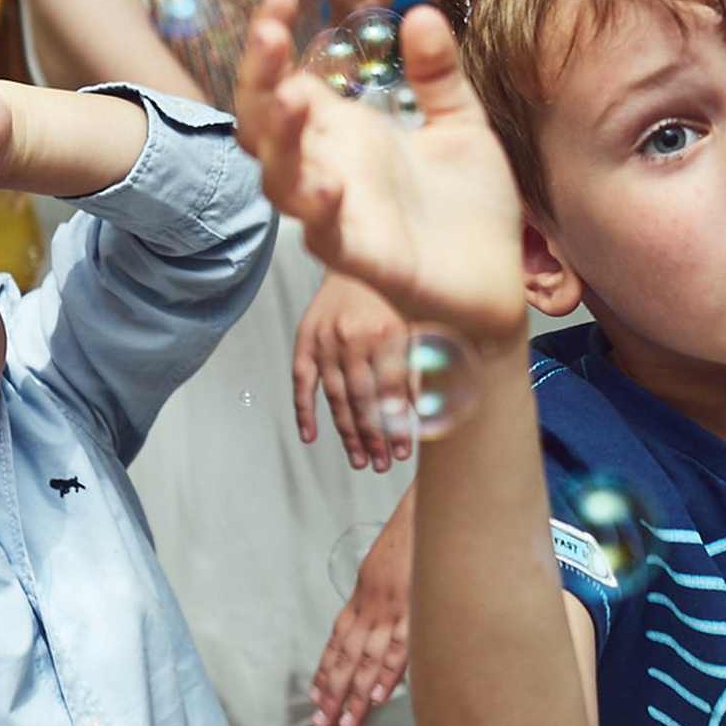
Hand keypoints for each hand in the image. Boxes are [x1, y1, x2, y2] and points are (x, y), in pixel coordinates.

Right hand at [235, 0, 527, 348]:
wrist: (499, 281)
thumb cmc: (471, 206)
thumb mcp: (461, 124)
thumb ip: (438, 74)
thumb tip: (421, 13)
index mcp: (347, 135)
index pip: (286, 81)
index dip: (271, 40)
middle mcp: (331, 171)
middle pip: (263, 125)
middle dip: (256, 78)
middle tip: (268, 32)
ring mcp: (342, 217)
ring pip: (280, 181)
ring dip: (278, 140)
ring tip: (290, 97)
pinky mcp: (366, 261)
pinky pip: (326, 238)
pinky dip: (320, 213)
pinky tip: (329, 186)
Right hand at [294, 271, 415, 468]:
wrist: (355, 261)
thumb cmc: (389, 297)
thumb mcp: (413, 327)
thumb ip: (416, 369)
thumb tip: (424, 413)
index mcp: (386, 332)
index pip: (391, 392)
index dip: (396, 427)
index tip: (402, 452)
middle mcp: (353, 337)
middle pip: (362, 400)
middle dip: (372, 437)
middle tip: (379, 464)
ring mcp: (325, 340)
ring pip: (335, 397)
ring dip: (346, 433)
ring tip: (358, 459)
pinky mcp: (305, 339)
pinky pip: (301, 382)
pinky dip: (304, 410)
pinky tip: (310, 435)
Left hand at [310, 492, 412, 725]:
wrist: (427, 512)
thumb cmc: (411, 537)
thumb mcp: (384, 566)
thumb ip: (378, 596)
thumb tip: (380, 622)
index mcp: (362, 597)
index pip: (336, 642)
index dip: (325, 670)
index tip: (316, 695)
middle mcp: (370, 606)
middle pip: (346, 658)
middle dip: (333, 692)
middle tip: (322, 721)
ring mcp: (391, 609)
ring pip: (366, 660)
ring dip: (355, 694)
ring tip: (346, 722)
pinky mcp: (413, 609)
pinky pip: (398, 647)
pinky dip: (387, 673)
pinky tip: (377, 697)